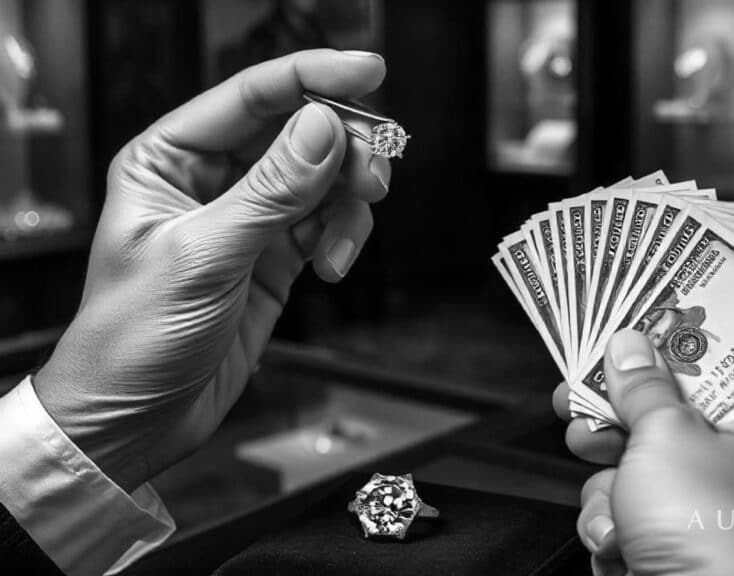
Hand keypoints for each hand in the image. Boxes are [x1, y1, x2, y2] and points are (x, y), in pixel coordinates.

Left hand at [33, 49, 389, 492]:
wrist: (137, 417)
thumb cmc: (133, 338)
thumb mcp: (203, 257)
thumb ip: (270, 191)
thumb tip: (322, 129)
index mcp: (169, 160)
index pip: (251, 97)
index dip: (313, 77)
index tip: (368, 72)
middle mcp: (212, 182)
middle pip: (299, 135)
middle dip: (343, 151)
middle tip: (371, 177)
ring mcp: (248, 220)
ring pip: (323, 181)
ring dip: (346, 204)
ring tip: (339, 244)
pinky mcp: (275, 258)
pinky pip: (326, 225)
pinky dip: (341, 239)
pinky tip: (329, 266)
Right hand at [554, 329, 733, 575]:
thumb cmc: (714, 532)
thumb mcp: (668, 437)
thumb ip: (641, 386)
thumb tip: (627, 344)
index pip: (717, 364)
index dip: (668, 342)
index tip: (625, 328)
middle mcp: (732, 466)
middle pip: (659, 415)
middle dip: (611, 418)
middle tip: (577, 400)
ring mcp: (698, 511)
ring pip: (630, 470)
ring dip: (606, 489)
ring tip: (613, 507)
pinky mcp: (667, 547)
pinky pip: (622, 515)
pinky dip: (610, 529)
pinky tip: (618, 544)